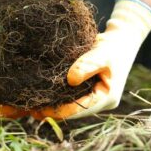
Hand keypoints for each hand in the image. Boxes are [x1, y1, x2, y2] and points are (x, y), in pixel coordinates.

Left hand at [30, 0, 150, 119]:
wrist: (121, 40)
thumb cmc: (114, 46)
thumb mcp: (103, 53)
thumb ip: (88, 64)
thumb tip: (70, 80)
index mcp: (108, 97)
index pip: (81, 109)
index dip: (60, 111)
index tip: (40, 109)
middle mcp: (100, 102)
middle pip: (74, 111)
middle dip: (54, 110)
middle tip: (29, 109)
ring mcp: (94, 97)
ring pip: (71, 105)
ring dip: (54, 104)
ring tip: (30, 104)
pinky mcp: (87, 90)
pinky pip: (70, 97)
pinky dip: (57, 96)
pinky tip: (40, 94)